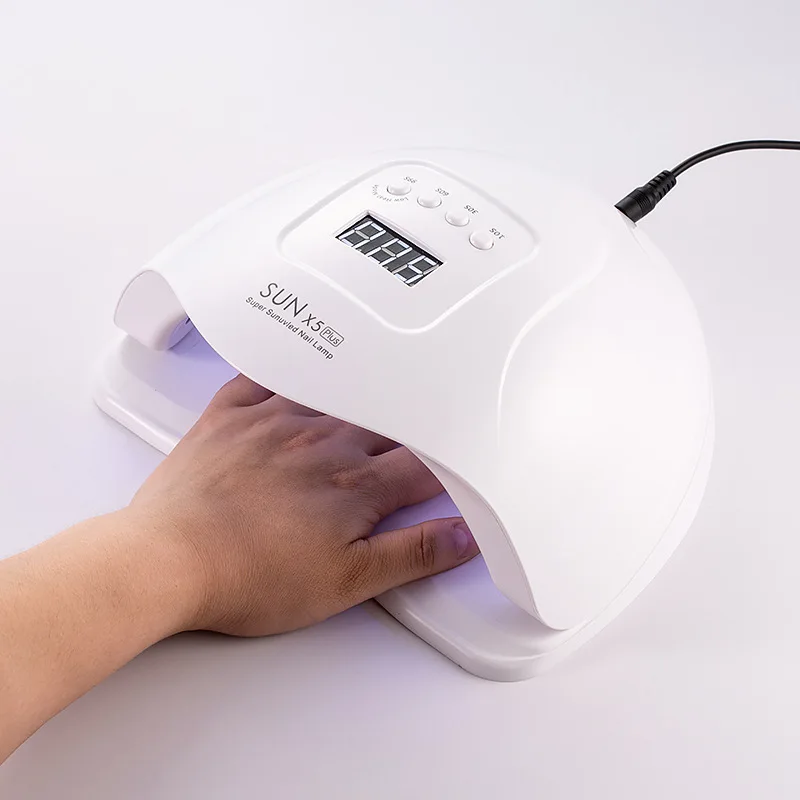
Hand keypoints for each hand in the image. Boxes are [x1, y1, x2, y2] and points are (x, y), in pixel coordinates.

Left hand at [129, 374, 478, 636]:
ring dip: (360, 388)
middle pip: (385, 420)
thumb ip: (412, 553)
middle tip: (424, 413)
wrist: (167, 559)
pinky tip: (296, 363)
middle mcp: (323, 442)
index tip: (458, 460)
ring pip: (335, 390)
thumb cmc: (249, 576)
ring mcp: (275, 421)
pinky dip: (286, 367)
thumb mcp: (347, 581)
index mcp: (356, 484)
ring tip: (377, 375)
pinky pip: (266, 375)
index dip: (447, 462)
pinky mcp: (232, 416)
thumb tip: (463, 535)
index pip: (422, 463)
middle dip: (411, 421)